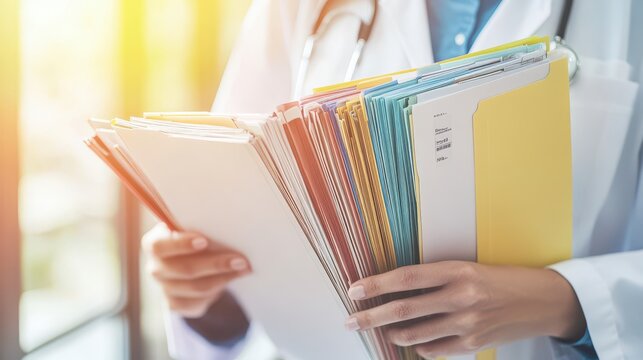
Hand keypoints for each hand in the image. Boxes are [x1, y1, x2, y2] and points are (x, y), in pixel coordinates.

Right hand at [143, 224, 251, 317]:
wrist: (192, 259)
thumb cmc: (195, 236)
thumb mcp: (194, 227)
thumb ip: (201, 225)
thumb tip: (228, 222)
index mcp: (154, 244)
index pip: (159, 246)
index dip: (181, 244)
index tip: (204, 241)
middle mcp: (156, 268)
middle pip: (185, 269)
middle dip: (216, 264)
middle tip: (240, 260)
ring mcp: (165, 288)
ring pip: (196, 287)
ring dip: (224, 278)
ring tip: (244, 269)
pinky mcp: (176, 305)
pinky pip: (197, 303)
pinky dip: (216, 292)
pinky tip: (230, 280)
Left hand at [345, 261, 585, 357]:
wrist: (544, 300)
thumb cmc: (502, 279)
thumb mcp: (469, 268)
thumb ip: (436, 279)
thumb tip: (397, 290)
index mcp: (457, 271)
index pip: (406, 278)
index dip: (376, 284)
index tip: (354, 290)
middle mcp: (460, 297)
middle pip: (403, 309)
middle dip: (371, 317)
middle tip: (349, 321)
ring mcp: (467, 324)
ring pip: (414, 333)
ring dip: (391, 333)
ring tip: (380, 330)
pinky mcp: (474, 345)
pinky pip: (434, 350)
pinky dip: (418, 346)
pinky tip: (413, 341)